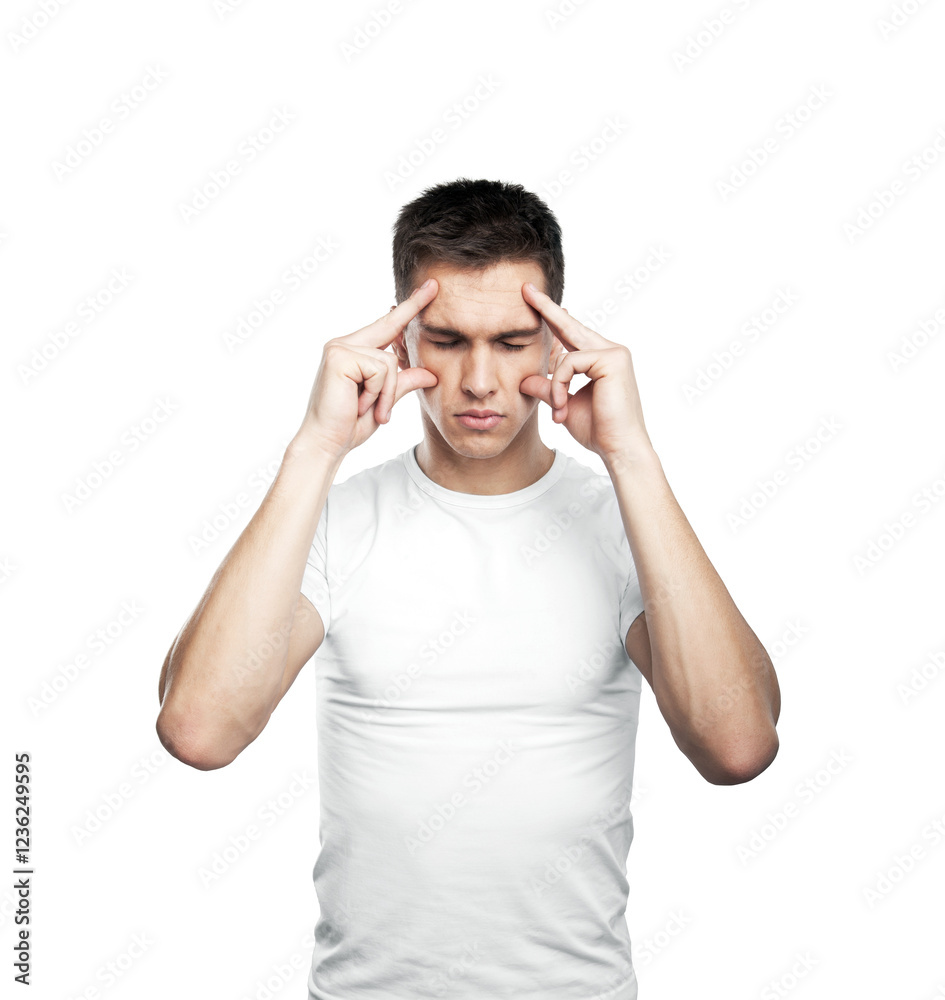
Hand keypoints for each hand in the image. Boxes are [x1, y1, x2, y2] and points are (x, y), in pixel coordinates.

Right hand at [294, 279, 439, 458]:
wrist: (327, 444)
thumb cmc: (351, 424)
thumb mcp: (385, 401)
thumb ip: (404, 382)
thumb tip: (431, 374)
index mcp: (354, 350)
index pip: (387, 325)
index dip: (409, 307)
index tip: (430, 288)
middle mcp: (345, 343)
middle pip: (391, 334)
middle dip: (409, 319)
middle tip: (428, 296)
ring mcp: (340, 347)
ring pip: (389, 362)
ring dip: (386, 393)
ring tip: (369, 410)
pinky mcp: (339, 356)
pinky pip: (380, 370)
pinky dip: (376, 393)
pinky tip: (360, 404)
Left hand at [518, 282, 652, 462]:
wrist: (618, 449)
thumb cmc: (598, 431)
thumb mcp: (563, 405)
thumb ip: (547, 388)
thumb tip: (524, 378)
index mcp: (600, 359)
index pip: (571, 334)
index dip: (551, 318)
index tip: (533, 300)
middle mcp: (610, 351)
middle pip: (570, 325)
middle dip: (546, 308)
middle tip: (526, 288)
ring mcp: (614, 352)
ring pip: (567, 353)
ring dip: (555, 385)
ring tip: (558, 410)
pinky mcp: (613, 359)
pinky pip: (571, 363)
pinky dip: (560, 386)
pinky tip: (563, 405)